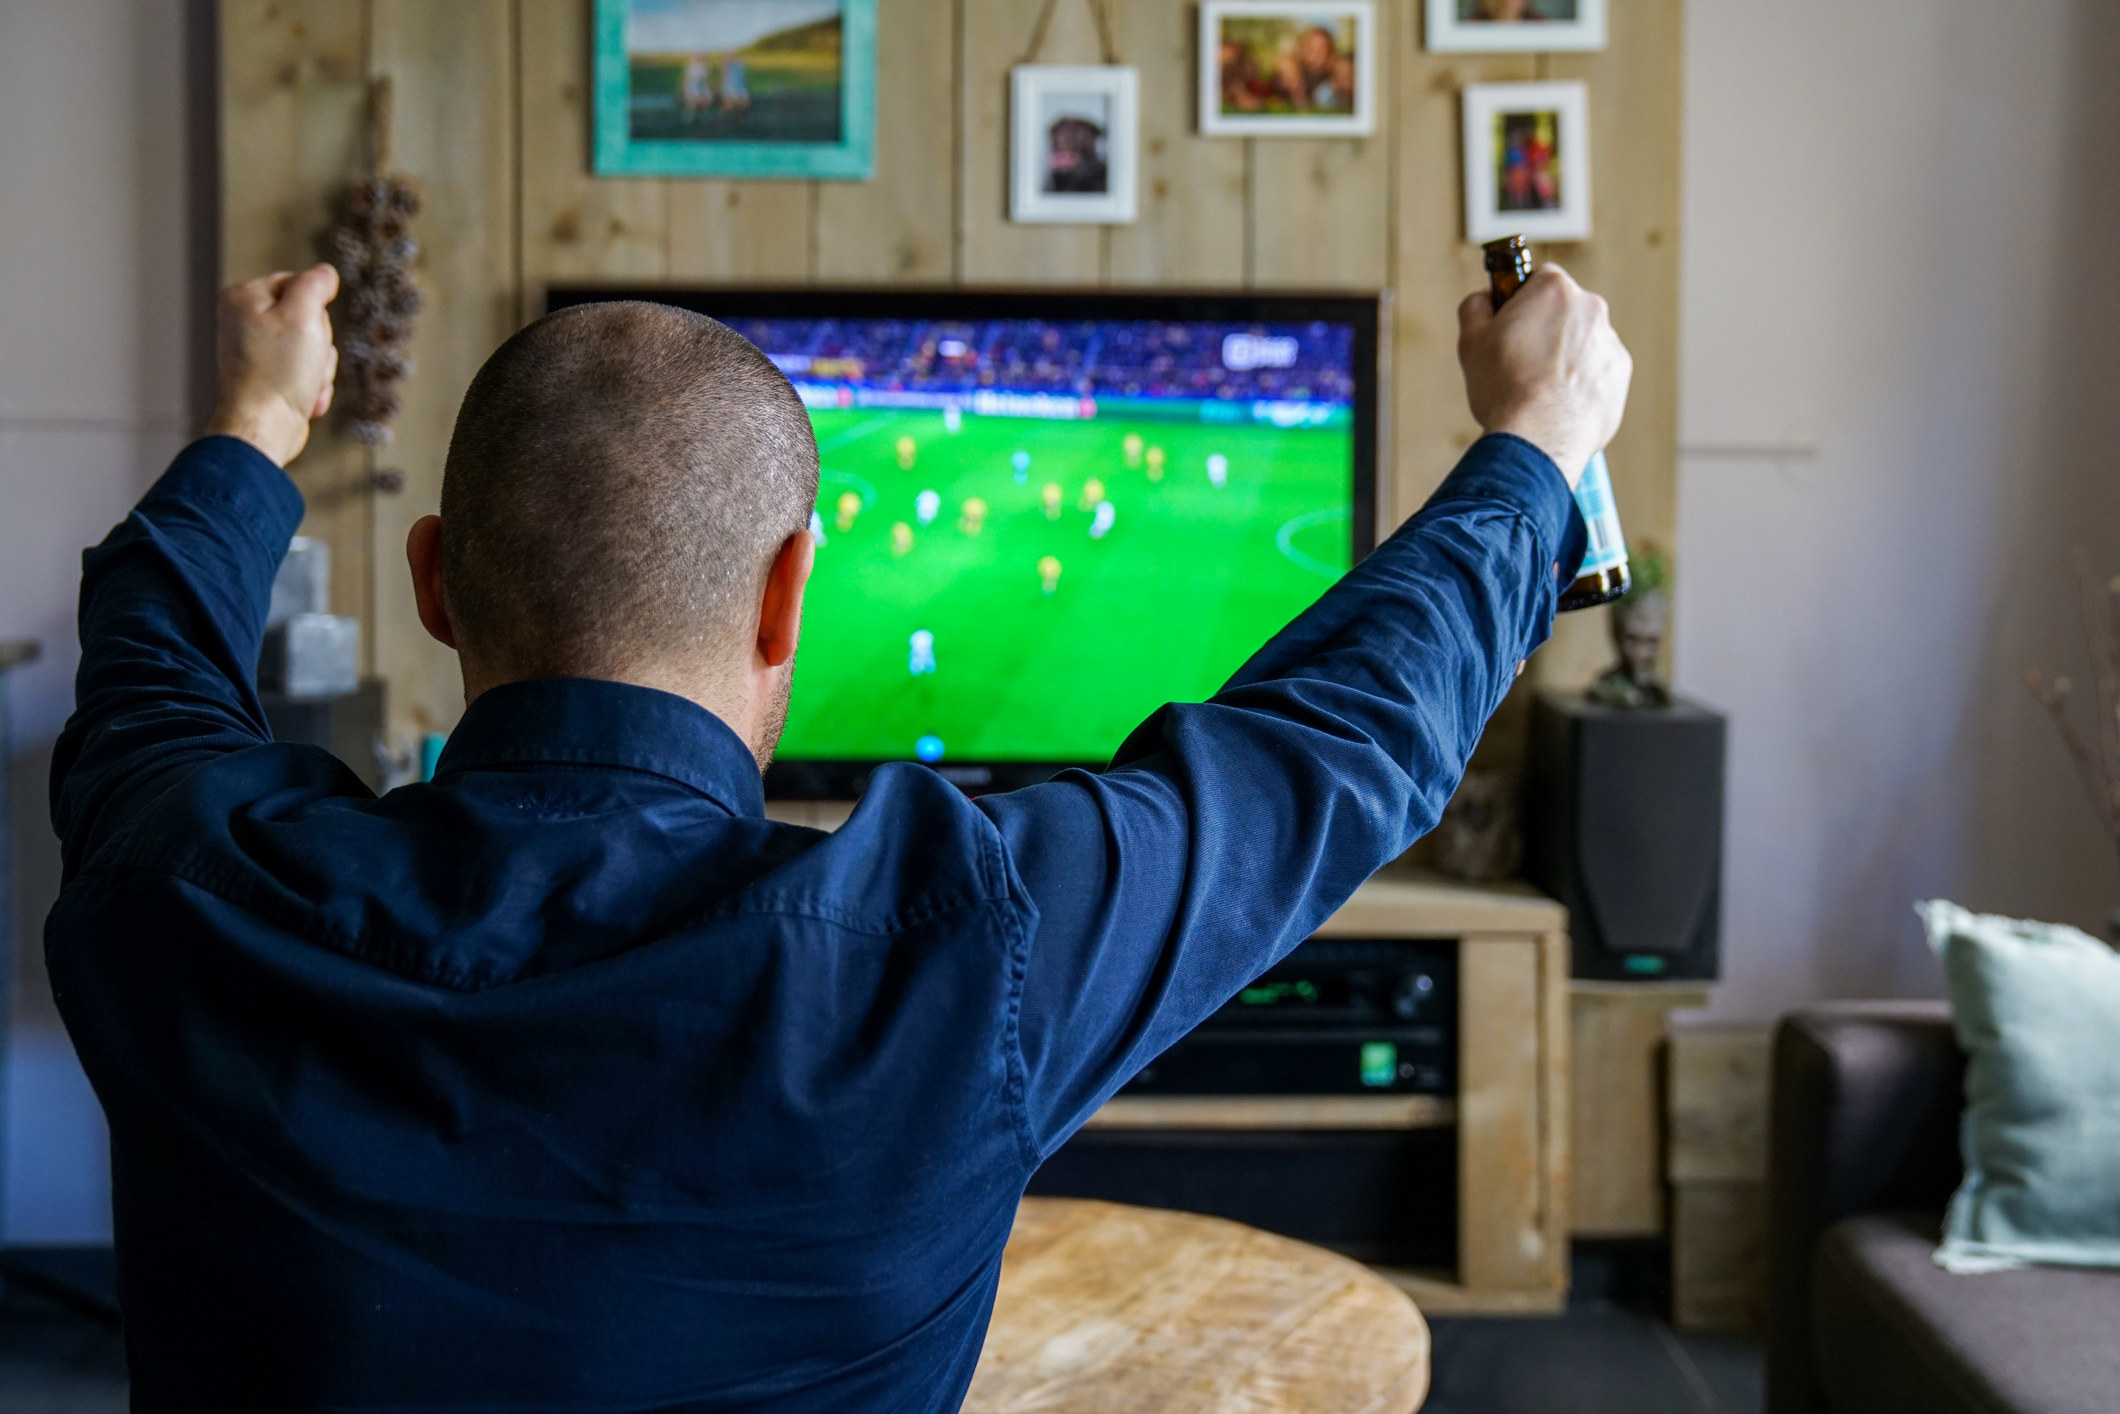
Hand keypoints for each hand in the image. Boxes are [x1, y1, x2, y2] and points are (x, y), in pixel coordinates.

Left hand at [204, 265, 340, 467]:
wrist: (263, 426)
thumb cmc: (278, 373)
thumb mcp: (304, 315)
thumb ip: (315, 284)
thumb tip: (325, 273)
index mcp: (243, 296)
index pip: (301, 284)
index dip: (316, 310)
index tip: (307, 332)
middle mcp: (243, 320)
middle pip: (309, 317)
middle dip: (319, 344)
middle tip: (306, 361)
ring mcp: (255, 350)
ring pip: (311, 347)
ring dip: (319, 369)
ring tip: (304, 384)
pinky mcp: (266, 375)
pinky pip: (304, 371)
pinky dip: (311, 386)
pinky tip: (304, 399)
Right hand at [1456, 264, 1631, 488]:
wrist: (1538, 438)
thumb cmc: (1505, 388)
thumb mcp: (1471, 340)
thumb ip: (1476, 306)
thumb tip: (1485, 300)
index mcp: (1554, 290)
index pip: (1538, 279)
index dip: (1521, 301)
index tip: (1511, 323)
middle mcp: (1591, 308)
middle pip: (1564, 311)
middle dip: (1545, 330)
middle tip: (1520, 362)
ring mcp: (1610, 342)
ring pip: (1582, 342)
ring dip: (1565, 358)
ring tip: (1538, 389)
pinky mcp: (1621, 375)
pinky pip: (1597, 371)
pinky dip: (1581, 383)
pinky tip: (1557, 403)